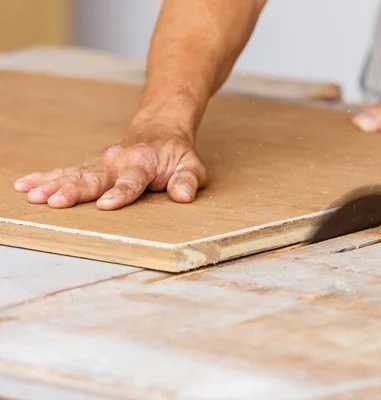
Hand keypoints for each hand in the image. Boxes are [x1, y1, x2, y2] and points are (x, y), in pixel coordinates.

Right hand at [13, 128, 206, 209]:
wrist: (161, 129)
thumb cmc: (177, 154)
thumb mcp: (192, 166)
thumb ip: (188, 181)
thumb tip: (183, 196)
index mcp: (143, 163)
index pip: (131, 181)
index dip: (120, 194)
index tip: (106, 205)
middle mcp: (118, 161)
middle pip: (94, 178)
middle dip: (74, 190)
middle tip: (54, 201)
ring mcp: (102, 163)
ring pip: (75, 174)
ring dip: (53, 184)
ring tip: (33, 196)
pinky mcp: (92, 166)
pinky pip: (66, 171)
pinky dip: (46, 177)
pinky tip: (25, 185)